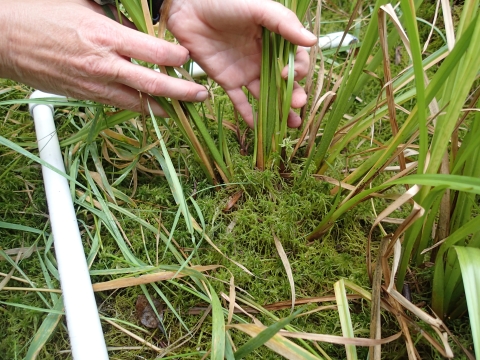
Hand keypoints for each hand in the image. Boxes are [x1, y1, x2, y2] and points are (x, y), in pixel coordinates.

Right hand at [0, 0, 207, 115]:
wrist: (7, 40)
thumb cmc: (44, 16)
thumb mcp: (86, 8)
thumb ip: (118, 21)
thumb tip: (142, 30)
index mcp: (106, 35)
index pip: (154, 52)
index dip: (177, 59)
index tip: (188, 59)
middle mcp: (105, 64)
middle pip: (153, 85)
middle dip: (182, 93)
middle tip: (201, 96)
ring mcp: (96, 85)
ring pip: (139, 103)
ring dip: (165, 108)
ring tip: (184, 110)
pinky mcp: (87, 97)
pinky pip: (120, 106)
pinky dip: (140, 109)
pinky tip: (155, 111)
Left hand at [167, 0, 316, 127]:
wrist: (189, 7)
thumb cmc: (226, 1)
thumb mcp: (259, 7)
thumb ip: (284, 23)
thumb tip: (312, 40)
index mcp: (274, 40)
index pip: (295, 60)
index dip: (296, 70)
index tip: (286, 73)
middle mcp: (263, 57)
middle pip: (283, 82)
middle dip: (293, 95)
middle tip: (298, 106)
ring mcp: (245, 70)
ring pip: (266, 94)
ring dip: (278, 109)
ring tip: (290, 125)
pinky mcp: (227, 80)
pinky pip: (240, 101)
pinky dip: (248, 114)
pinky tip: (258, 126)